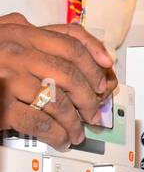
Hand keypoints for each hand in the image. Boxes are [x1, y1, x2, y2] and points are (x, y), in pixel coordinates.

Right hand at [0, 14, 115, 148]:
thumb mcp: (6, 36)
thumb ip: (35, 38)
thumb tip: (85, 54)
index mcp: (20, 31)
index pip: (71, 40)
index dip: (95, 60)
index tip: (105, 78)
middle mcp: (15, 50)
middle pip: (70, 73)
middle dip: (88, 97)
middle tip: (95, 112)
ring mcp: (7, 77)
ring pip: (58, 101)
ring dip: (74, 121)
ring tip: (78, 132)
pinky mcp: (1, 104)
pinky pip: (41, 122)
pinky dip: (57, 134)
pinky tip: (61, 139)